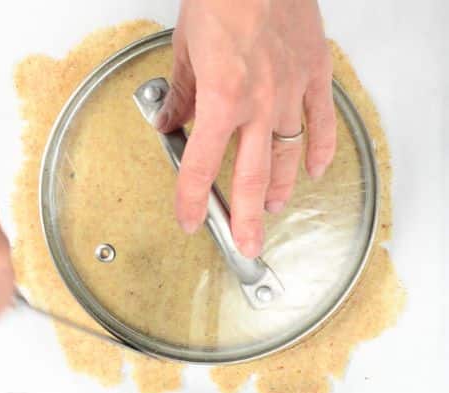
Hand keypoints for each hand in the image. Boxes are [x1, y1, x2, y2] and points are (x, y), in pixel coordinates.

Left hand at [157, 0, 335, 256]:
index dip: (191, 199)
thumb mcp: (185, 49)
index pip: (201, 166)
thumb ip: (179, 96)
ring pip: (287, 156)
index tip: (188, 220)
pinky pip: (322, 122)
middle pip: (252, 177)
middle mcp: (258, 103)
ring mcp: (290, 91)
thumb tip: (169, 123)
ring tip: (274, 210)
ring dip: (281, 189)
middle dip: (247, 218)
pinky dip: (321, 150)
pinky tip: (316, 170)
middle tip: (247, 246)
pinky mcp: (314, 74)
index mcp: (221, 98)